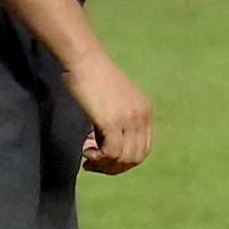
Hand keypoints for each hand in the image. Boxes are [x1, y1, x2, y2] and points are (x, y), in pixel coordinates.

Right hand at [63, 52, 152, 173]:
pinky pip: (112, 153)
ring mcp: (129, 119)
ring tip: (88, 155)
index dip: (123, 160)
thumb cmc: (91, 78)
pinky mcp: (113, 121)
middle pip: (136, 158)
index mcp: (144, 111)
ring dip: (104, 164)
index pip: (143, 149)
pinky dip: (98, 158)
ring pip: (124, 159)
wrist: (84, 60)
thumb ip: (116, 121)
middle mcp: (142, 116)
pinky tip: (86, 150)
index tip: (103, 158)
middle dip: (114, 167)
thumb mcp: (112, 101)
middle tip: (93, 163)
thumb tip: (106, 146)